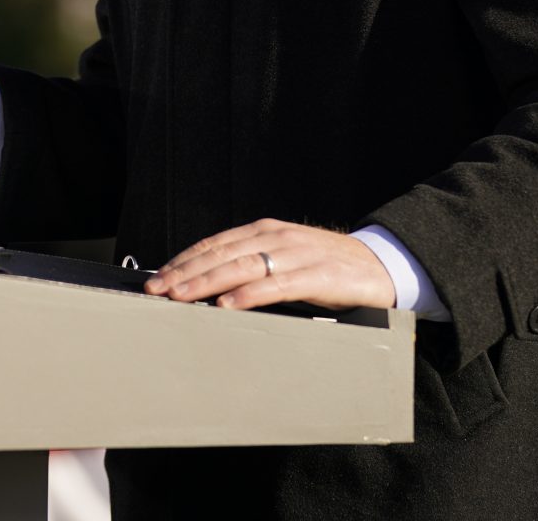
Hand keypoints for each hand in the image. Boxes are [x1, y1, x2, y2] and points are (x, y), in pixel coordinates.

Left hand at [144, 218, 397, 311]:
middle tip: (157, 291)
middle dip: (185, 273)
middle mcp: (276, 237)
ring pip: (242, 266)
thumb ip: (251, 266)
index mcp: (265, 231)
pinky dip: (250, 295)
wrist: (381, 265)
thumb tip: (209, 287)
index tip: (156, 278)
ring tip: (181, 297)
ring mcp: (297, 254)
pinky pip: (278, 285)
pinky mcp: (318, 276)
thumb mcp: (284, 259)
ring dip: (207, 283)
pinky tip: (228, 305)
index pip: (214, 244)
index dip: (183, 260)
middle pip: (221, 254)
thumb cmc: (326, 267)